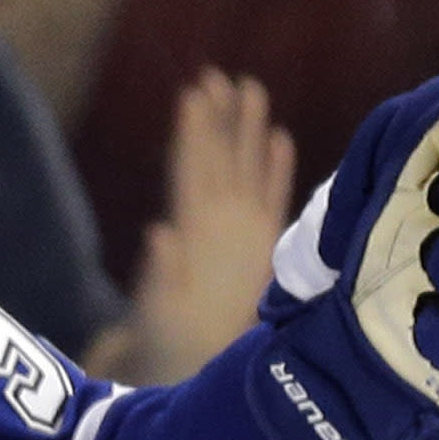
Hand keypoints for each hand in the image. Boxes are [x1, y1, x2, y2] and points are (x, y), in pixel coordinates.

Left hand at [126, 72, 294, 382]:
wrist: (190, 364)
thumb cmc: (169, 340)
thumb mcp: (159, 309)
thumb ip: (161, 271)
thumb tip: (158, 233)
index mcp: (191, 231)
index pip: (190, 171)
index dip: (192, 133)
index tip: (191, 94)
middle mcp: (213, 223)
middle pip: (215, 159)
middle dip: (218, 118)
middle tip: (217, 75)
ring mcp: (237, 230)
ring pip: (243, 169)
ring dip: (247, 131)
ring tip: (251, 87)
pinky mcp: (261, 244)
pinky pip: (270, 198)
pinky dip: (274, 169)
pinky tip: (280, 137)